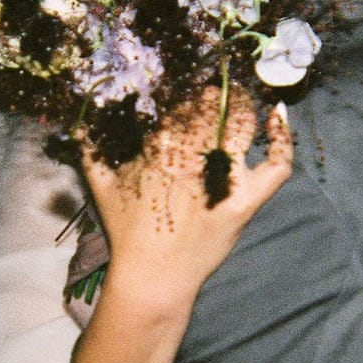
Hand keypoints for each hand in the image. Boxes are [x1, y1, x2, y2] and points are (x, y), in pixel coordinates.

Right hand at [80, 86, 293, 314]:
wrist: (152, 277)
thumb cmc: (126, 232)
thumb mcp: (100, 185)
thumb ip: (90, 148)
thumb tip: (80, 121)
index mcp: (160, 146)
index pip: (180, 101)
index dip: (186, 88)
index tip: (187, 85)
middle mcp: (194, 156)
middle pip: (213, 106)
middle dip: (214, 93)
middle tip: (213, 91)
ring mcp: (224, 178)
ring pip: (243, 124)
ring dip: (244, 104)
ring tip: (240, 98)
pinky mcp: (247, 200)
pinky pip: (276, 165)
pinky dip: (283, 139)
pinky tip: (279, 116)